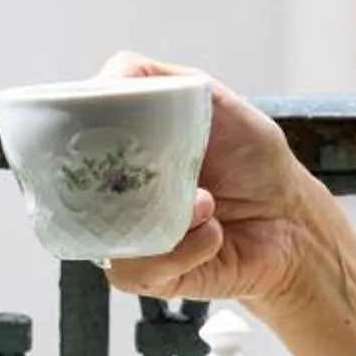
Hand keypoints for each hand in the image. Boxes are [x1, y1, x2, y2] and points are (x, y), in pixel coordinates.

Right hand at [89, 54, 355, 343]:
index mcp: (117, 153)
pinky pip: (137, 269)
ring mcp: (127, 239)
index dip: (72, 141)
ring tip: (206, 204)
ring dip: (167, 217)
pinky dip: (185, 248)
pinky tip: (213, 234)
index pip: (64, 148)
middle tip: (164, 171)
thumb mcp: (206, 98)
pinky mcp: (148, 277)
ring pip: (107, 235)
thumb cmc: (251, 160)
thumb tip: (106, 79)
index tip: (103, 132)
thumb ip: (154, 78)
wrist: (291, 219)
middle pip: (72, 194)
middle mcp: (114, 197)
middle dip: (121, 181)